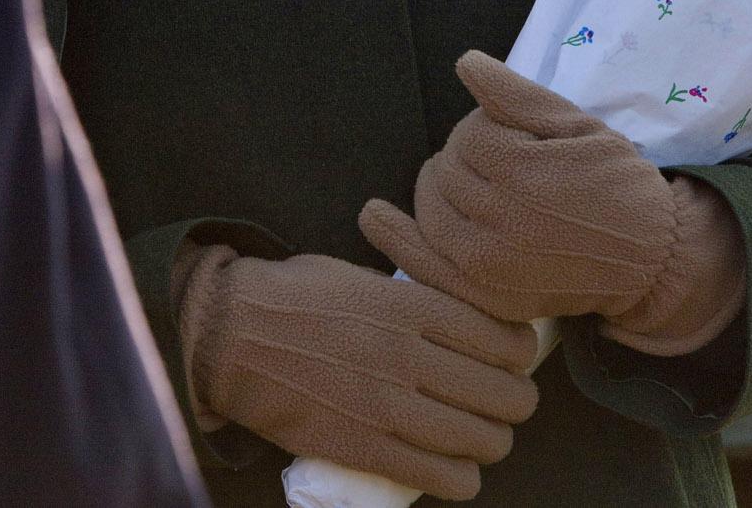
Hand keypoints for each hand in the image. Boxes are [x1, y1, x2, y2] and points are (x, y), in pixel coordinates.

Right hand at [176, 244, 538, 500]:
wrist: (230, 335)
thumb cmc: (295, 294)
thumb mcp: (360, 274)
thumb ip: (410, 294)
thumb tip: (457, 313)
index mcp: (408, 305)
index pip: (500, 339)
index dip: (520, 352)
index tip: (516, 356)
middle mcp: (406, 356)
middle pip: (503, 394)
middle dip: (514, 400)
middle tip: (505, 399)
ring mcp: (387, 406)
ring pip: (482, 440)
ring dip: (492, 440)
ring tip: (482, 434)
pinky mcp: (366, 449)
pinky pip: (442, 477)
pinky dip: (461, 477)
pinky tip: (457, 468)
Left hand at [360, 51, 744, 350]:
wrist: (652, 260)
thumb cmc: (617, 182)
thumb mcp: (577, 125)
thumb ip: (517, 95)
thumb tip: (465, 61)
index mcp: (525, 172)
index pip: (469, 134)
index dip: (487, 127)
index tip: (514, 135)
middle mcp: (502, 222)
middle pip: (446, 170)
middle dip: (465, 156)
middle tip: (499, 162)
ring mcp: (491, 267)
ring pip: (431, 210)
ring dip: (441, 190)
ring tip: (472, 186)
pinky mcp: (488, 298)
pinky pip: (427, 263)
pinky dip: (400, 238)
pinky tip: (376, 217)